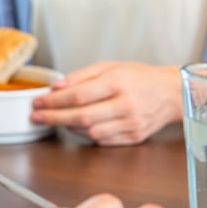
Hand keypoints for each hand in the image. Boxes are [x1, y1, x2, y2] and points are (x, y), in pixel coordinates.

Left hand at [29, 62, 182, 145]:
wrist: (170, 93)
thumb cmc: (137, 77)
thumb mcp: (109, 66)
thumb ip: (80, 76)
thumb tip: (55, 87)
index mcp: (118, 82)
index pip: (77, 96)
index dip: (53, 101)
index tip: (37, 102)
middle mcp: (126, 105)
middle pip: (81, 117)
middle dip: (53, 118)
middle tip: (36, 117)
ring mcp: (131, 124)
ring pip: (90, 132)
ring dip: (68, 127)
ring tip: (56, 119)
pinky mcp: (134, 137)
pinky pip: (102, 141)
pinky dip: (85, 135)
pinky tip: (77, 126)